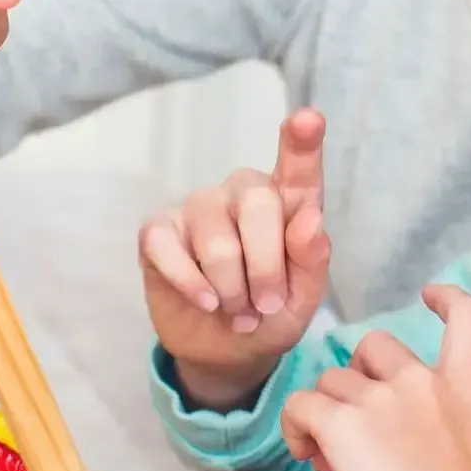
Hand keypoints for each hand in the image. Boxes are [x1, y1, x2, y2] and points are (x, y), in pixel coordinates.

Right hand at [142, 109, 331, 408]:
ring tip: (238, 311)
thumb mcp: (302, 299)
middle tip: (265, 306)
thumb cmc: (270, 314)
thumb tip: (310, 222)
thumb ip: (311, 261)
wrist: (225, 351)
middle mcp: (242, 193)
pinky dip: (191, 285)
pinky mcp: (159, 230)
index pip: (297, 168)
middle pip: (258, 205)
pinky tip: (205, 301)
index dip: (303, 143)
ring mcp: (199, 208)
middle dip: (266, 267)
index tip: (309, 119)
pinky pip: (170, 250)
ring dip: (231, 288)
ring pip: (217, 240)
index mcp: (287, 203)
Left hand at [280, 286, 470, 470]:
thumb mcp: (467, 455)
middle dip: (356, 376)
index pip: (466, 316)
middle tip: (352, 425)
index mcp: (463, 387)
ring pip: (330, 380)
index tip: (430, 294)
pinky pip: (300, 405)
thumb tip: (387, 447)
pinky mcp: (344, 423)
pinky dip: (295, 426)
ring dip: (325, 411)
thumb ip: (435, 429)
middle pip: (371, 344)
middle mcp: (421, 380)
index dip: (446, 298)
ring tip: (327, 457)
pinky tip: (307, 453)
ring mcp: (381, 398)